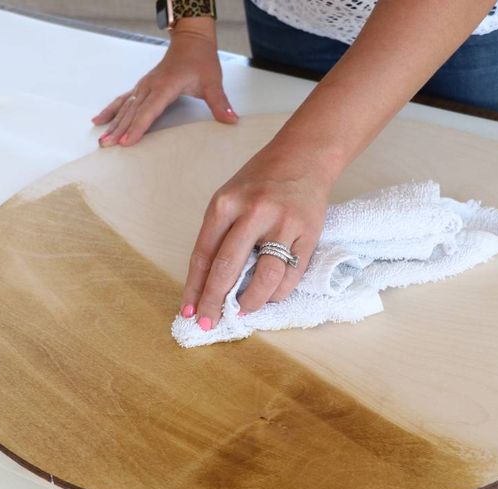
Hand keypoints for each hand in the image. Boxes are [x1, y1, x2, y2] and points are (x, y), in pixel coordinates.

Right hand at [92, 19, 236, 146]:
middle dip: (118, 130)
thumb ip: (220, 103)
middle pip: (132, 112)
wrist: (191, 40)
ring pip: (125, 107)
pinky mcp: (143, 86)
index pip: (149, 111)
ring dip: (112, 124)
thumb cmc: (201, 60)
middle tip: (107, 146)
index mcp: (165, 87)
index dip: (138, 127)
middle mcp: (150, 86)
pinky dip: (111, 110)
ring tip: (102, 139)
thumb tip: (231, 120)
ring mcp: (144, 86)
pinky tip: (99, 120)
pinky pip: (123, 100)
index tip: (127, 142)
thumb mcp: (213, 82)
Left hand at [179, 143, 332, 329]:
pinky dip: (277, 293)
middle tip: (209, 322)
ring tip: (242, 311)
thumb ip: (219, 234)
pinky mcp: (308, 234)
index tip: (188, 311)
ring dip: (250, 302)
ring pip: (264, 277)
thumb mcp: (230, 198)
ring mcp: (283, 224)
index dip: (194, 288)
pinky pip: (291, 275)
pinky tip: (268, 297)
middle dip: (215, 301)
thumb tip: (208, 283)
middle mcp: (253, 213)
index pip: (204, 255)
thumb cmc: (261, 181)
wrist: (304, 157)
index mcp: (226, 203)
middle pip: (228, 268)